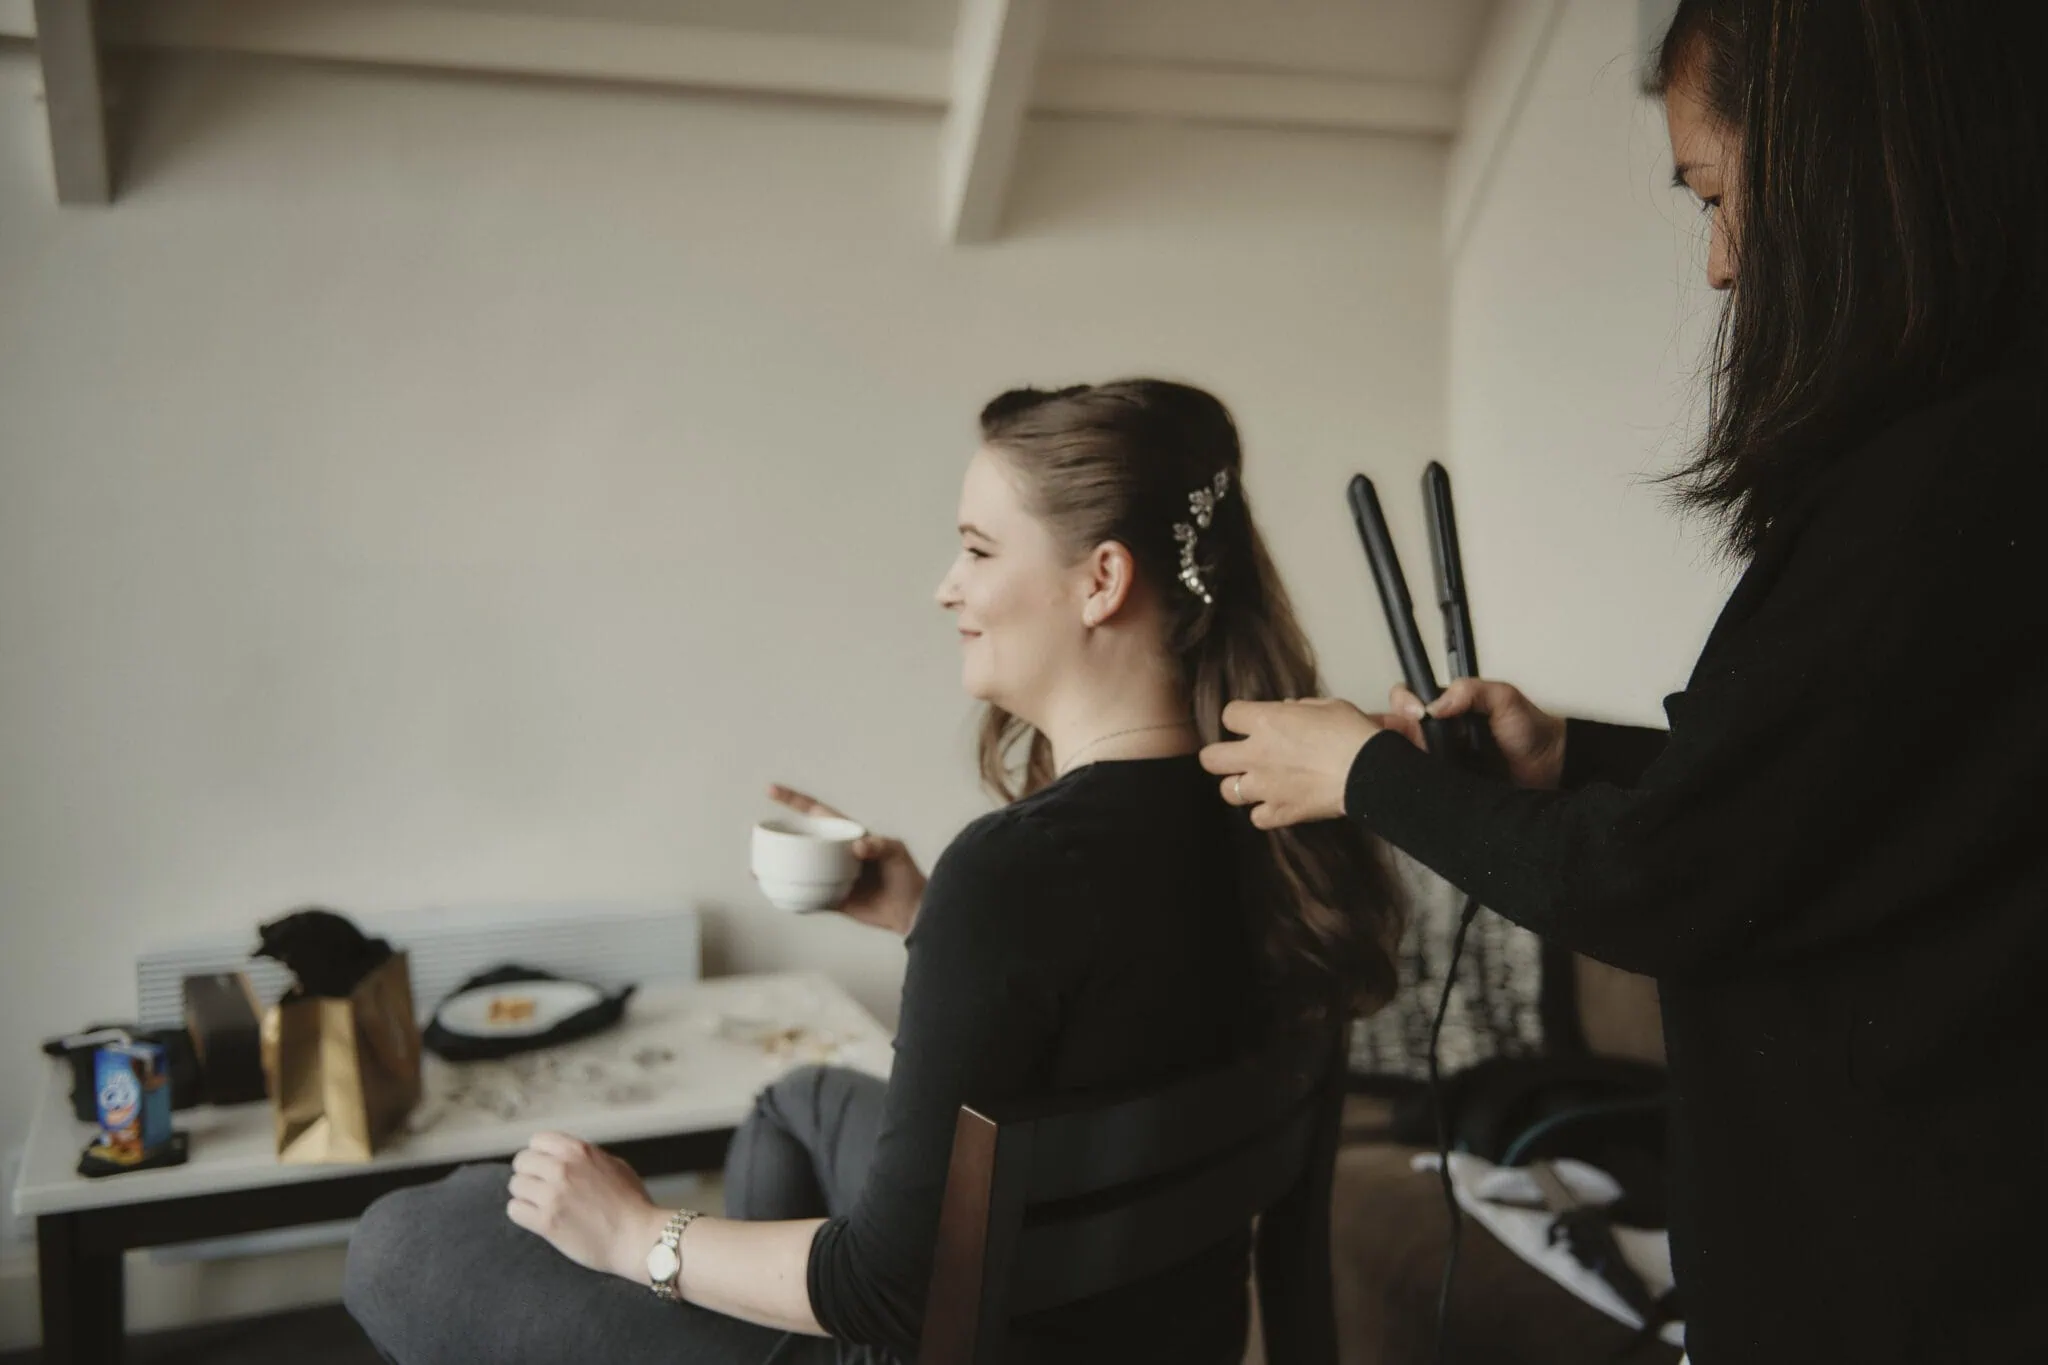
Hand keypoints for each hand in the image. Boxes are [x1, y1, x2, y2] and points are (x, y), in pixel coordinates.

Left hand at [506, 1132, 668, 1282]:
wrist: (638, 1237)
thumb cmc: (632, 1203)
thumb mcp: (614, 1165)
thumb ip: (586, 1158)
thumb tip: (564, 1158)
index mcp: (578, 1150)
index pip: (537, 1141)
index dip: (540, 1155)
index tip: (545, 1168)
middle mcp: (562, 1168)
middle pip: (522, 1162)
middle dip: (529, 1175)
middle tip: (540, 1190)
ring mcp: (553, 1195)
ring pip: (516, 1186)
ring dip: (526, 1196)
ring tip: (540, 1206)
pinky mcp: (546, 1222)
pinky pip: (515, 1210)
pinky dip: (523, 1214)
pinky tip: (537, 1219)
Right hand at [766, 785, 926, 935]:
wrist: (912, 912)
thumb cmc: (907, 877)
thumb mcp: (897, 853)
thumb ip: (880, 846)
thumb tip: (858, 847)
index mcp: (848, 836)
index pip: (817, 813)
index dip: (794, 801)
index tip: (771, 791)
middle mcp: (837, 854)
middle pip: (803, 840)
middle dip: (780, 837)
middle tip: (761, 838)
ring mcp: (833, 876)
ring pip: (800, 868)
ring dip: (780, 867)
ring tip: (757, 869)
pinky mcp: (834, 899)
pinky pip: (808, 896)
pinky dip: (792, 896)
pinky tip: (776, 895)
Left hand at [1200, 698, 1381, 828]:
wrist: (1370, 770)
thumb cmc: (1351, 732)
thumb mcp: (1327, 706)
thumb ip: (1299, 708)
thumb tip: (1287, 710)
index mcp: (1265, 721)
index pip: (1228, 715)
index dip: (1238, 717)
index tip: (1248, 721)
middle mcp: (1256, 754)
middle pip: (1210, 758)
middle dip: (1219, 756)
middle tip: (1236, 756)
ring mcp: (1265, 787)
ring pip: (1227, 791)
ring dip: (1239, 786)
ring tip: (1256, 783)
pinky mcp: (1281, 812)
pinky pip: (1256, 818)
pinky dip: (1264, 813)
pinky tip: (1276, 804)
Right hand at [1385, 679, 1565, 789]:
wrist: (1552, 769)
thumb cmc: (1531, 731)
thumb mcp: (1504, 698)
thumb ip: (1472, 691)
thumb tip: (1436, 704)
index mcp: (1445, 710)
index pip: (1405, 700)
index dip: (1402, 704)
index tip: (1418, 713)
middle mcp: (1436, 736)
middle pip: (1394, 731)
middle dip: (1393, 734)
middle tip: (1416, 740)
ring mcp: (1438, 764)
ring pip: (1402, 762)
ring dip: (1405, 761)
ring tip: (1426, 762)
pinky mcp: (1446, 789)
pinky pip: (1422, 787)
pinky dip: (1418, 786)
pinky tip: (1427, 784)